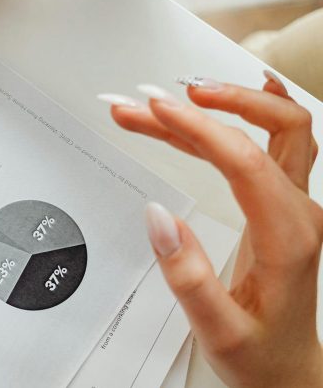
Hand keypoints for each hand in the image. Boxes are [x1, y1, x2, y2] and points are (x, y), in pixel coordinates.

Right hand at [99, 72, 322, 386]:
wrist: (287, 367)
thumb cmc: (260, 353)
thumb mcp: (218, 328)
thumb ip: (187, 276)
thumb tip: (157, 216)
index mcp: (288, 237)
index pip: (245, 159)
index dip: (198, 127)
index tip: (157, 109)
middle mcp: (299, 211)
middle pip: (276, 126)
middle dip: (215, 101)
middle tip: (159, 97)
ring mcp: (294, 204)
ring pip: (274, 129)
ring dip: (224, 104)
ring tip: (165, 101)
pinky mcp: (280, 204)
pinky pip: (270, 143)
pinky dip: (243, 114)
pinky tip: (231, 96)